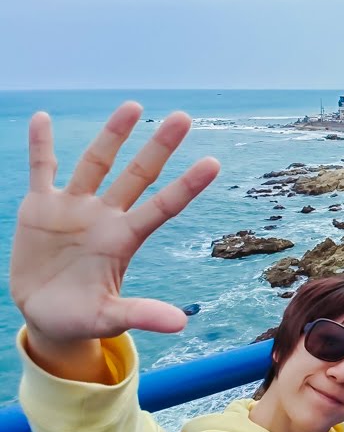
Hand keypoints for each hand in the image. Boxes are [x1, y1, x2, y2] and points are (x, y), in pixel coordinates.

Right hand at [10, 102, 219, 347]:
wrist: (45, 315)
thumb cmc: (82, 318)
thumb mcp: (109, 319)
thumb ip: (141, 315)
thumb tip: (181, 324)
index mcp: (125, 239)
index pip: (163, 206)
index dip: (187, 186)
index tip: (214, 163)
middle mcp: (105, 216)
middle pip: (138, 175)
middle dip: (159, 147)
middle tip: (184, 117)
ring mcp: (74, 208)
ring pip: (96, 162)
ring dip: (112, 135)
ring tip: (134, 107)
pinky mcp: (40, 207)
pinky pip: (41, 169)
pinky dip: (40, 146)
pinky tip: (43, 119)